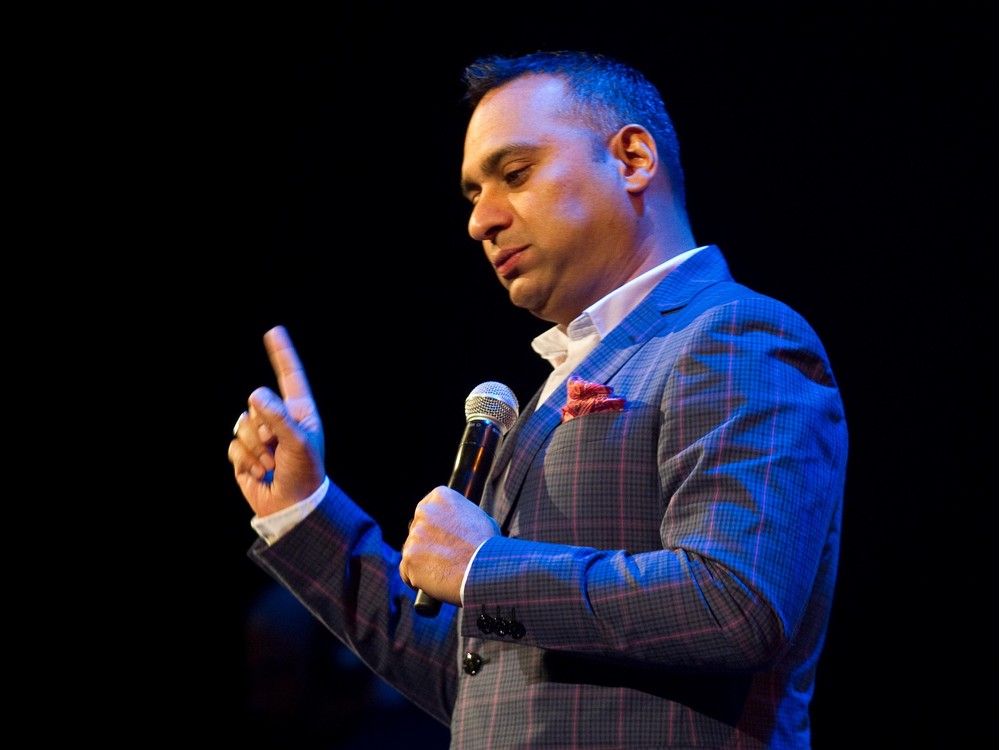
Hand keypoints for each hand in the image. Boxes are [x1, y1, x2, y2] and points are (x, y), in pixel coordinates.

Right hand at [228, 326, 324, 516]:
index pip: (290, 377)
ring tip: (269, 464)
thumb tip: (255, 394)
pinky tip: (257, 473)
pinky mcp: (244, 455)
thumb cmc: (305, 474)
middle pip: (256, 404)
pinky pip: (233, 447)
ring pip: (240, 425)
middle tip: (276, 449)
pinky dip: (243, 461)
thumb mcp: (298, 444)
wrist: (293, 508)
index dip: (281, 354)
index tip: (274, 332)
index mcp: (299, 412)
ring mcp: (260, 437)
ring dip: (253, 448)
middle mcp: (278, 420)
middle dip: (262, 428)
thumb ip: (278, 418)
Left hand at [399, 486, 499, 604]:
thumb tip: (456, 522)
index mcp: (441, 497)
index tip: (443, 537)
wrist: (485, 570)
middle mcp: (424, 512)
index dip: (436, 526)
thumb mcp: (479, 518)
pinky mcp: (409, 558)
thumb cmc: (488, 546)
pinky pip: (407, 571)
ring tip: (444, 570)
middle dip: (428, 542)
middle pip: (418, 529)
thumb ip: (460, 516)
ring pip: (412, 550)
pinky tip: (434, 580)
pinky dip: (417, 578)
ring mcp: (414, 536)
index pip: (428, 509)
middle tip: (446, 556)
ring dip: (423, 560)